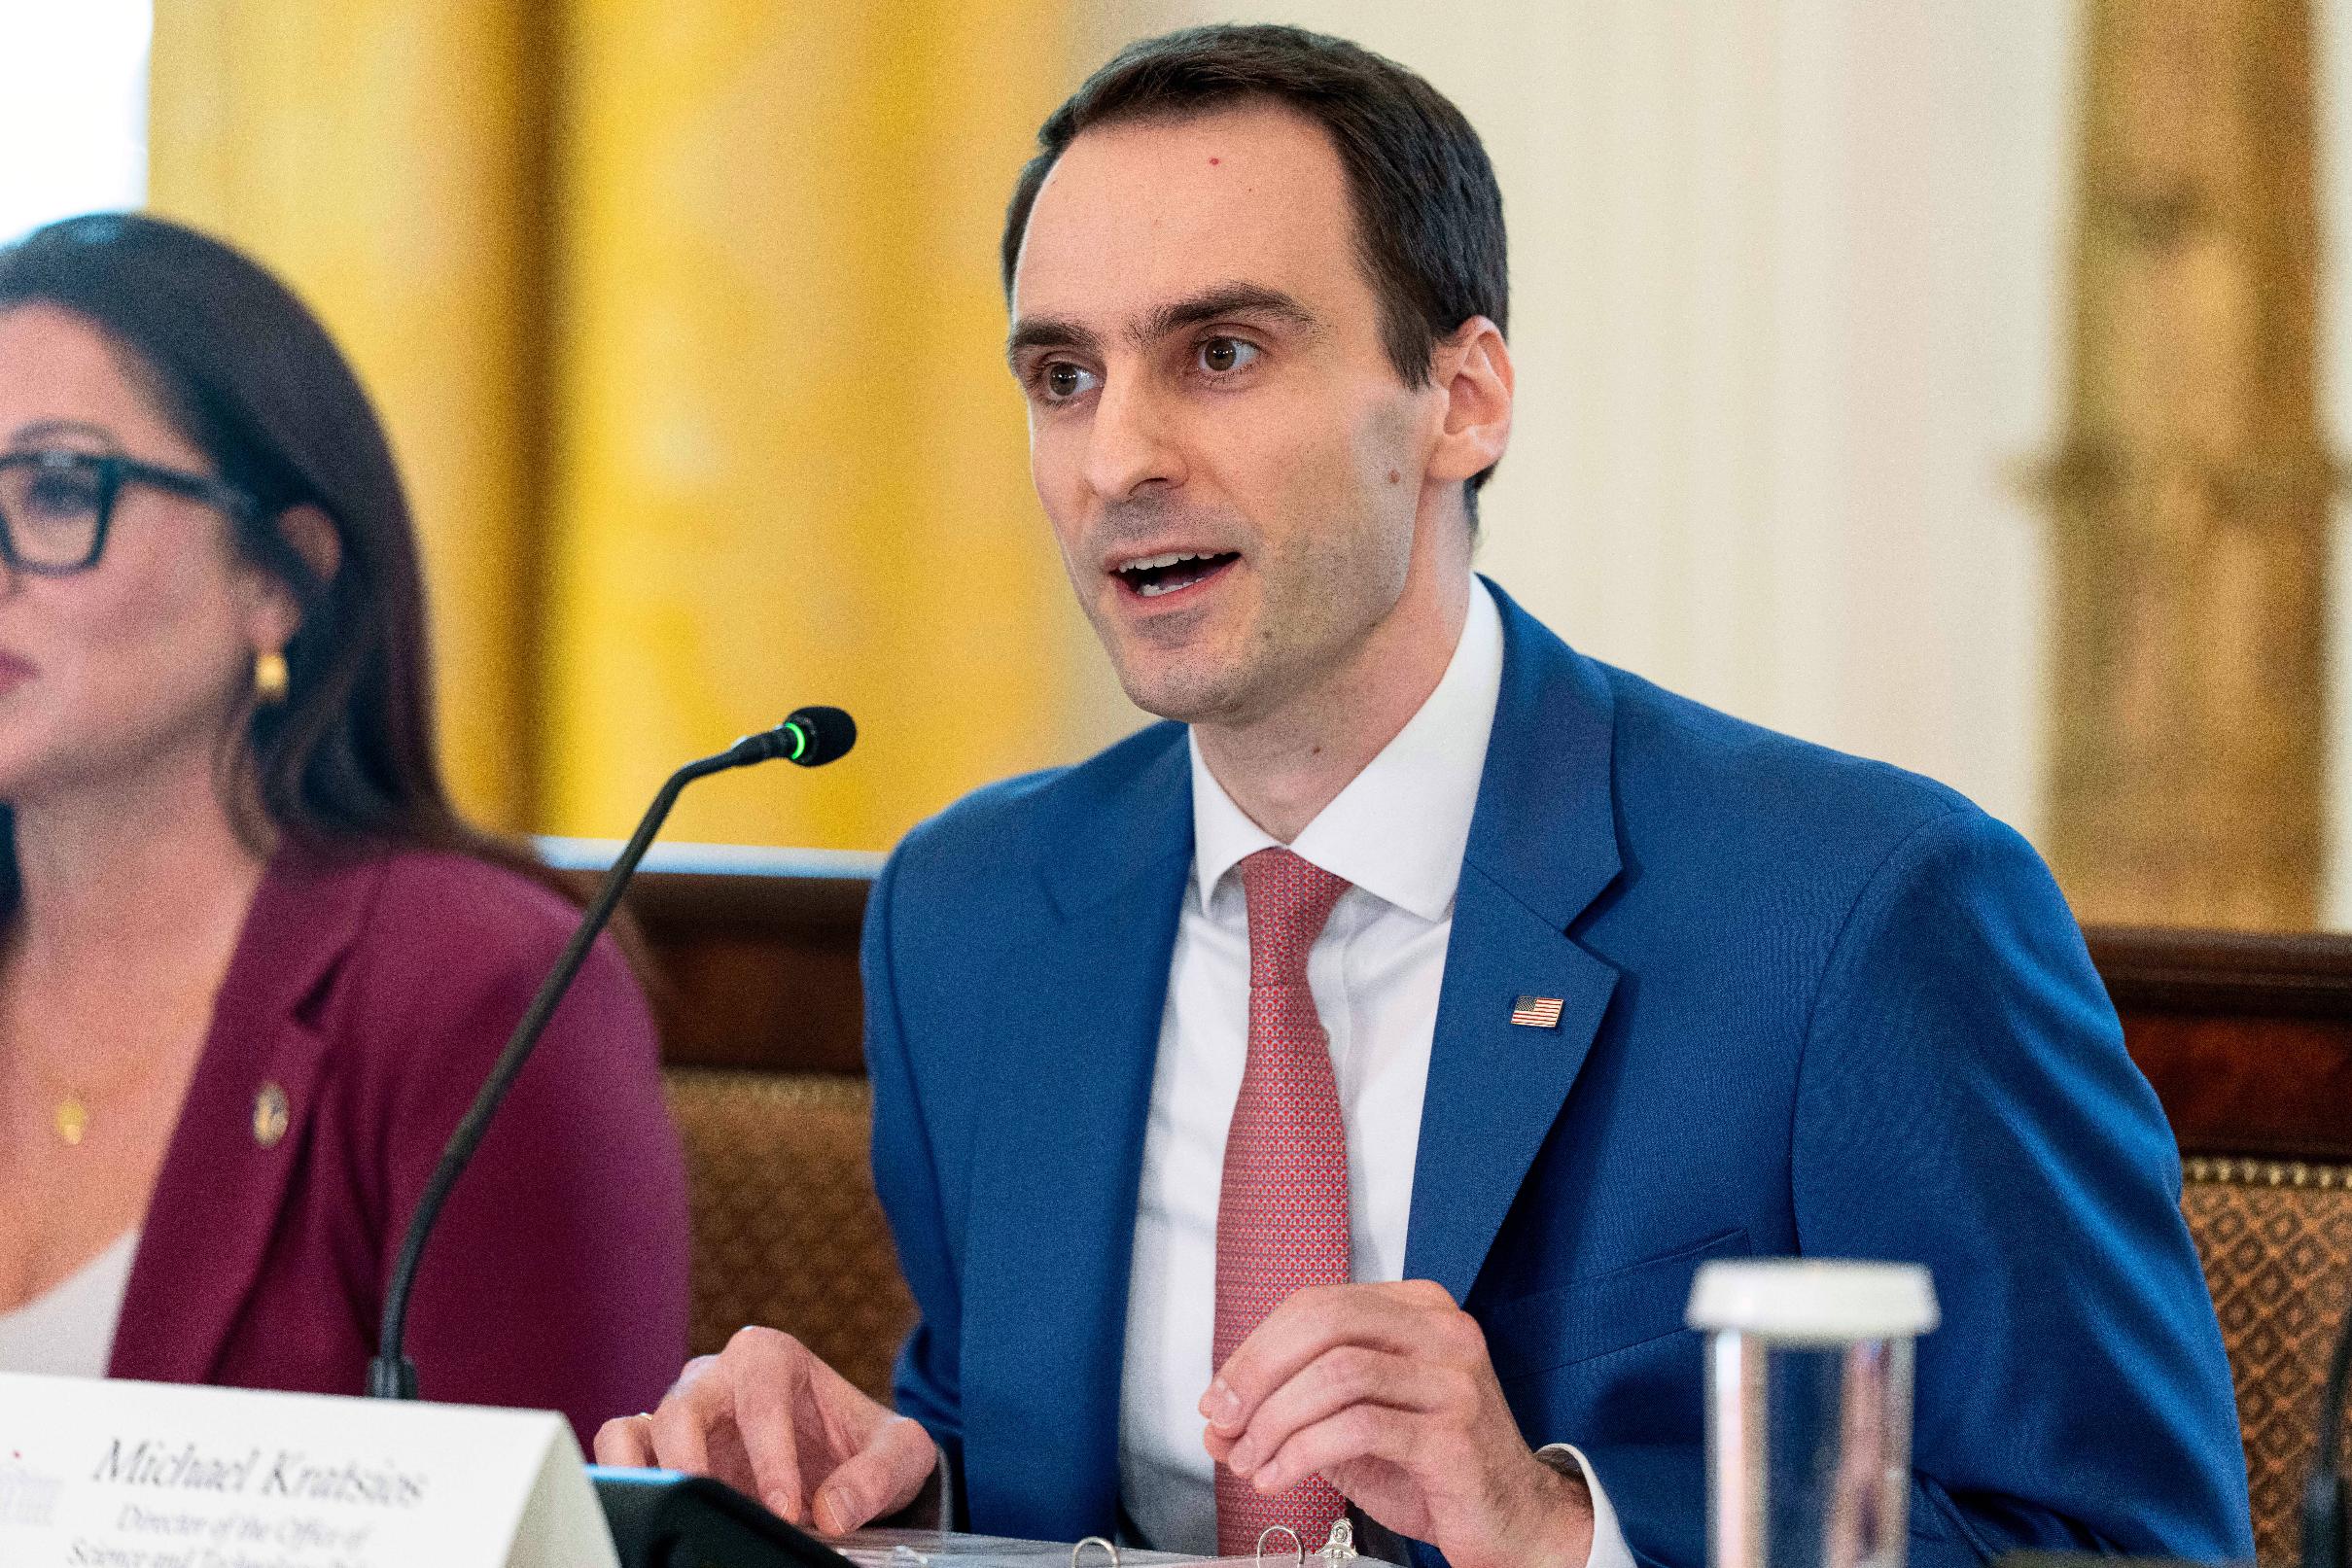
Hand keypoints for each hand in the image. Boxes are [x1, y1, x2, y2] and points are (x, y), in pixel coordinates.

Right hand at [594, 1327, 938, 1535]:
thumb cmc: (866, 1448)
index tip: (789, 1511)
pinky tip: (655, 1516)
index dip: (772, 1458)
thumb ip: (877, 1476)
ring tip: (679, 1513)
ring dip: (647, 1475)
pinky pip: (617, 1454)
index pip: (760, 1399)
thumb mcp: (901, 1454)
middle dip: (696, 1465)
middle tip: (722, 1510)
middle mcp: (716, 1376)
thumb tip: (831, 1514)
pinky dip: (623, 1483)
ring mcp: (680, 1413)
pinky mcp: (656, 1452)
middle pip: (682, 1407)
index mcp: (771, 1358)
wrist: (844, 1465)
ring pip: (631, 1428)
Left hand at [1202, 1280, 1593, 1567]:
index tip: (1219, 1394)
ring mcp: (1454, 1379)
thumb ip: (1292, 1413)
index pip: (1317, 1304)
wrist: (1516, 1523)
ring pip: (1337, 1373)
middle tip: (1223, 1421)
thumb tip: (1216, 1422)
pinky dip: (1303, 1452)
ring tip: (1251, 1461)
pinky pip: (1359, 1427)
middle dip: (1257, 1374)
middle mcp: (1442, 1332)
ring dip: (1275, 1421)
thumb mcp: (1355, 1429)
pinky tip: (1282, 1476)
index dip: (1256, 1348)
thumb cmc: (1436, 1470)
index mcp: (1418, 1310)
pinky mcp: (1454, 1434)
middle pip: (1324, 1324)